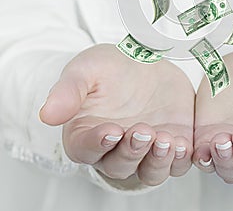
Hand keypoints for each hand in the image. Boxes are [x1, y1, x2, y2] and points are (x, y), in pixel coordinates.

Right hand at [39, 43, 193, 186]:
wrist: (145, 62)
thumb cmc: (110, 68)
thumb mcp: (87, 69)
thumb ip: (69, 90)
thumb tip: (47, 114)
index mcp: (87, 133)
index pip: (87, 148)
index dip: (97, 143)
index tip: (110, 130)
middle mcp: (115, 149)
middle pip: (120, 165)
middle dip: (132, 151)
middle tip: (143, 131)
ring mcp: (146, 149)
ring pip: (150, 170)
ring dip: (158, 161)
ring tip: (166, 141)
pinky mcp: (172, 143)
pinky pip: (177, 162)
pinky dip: (181, 158)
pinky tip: (184, 145)